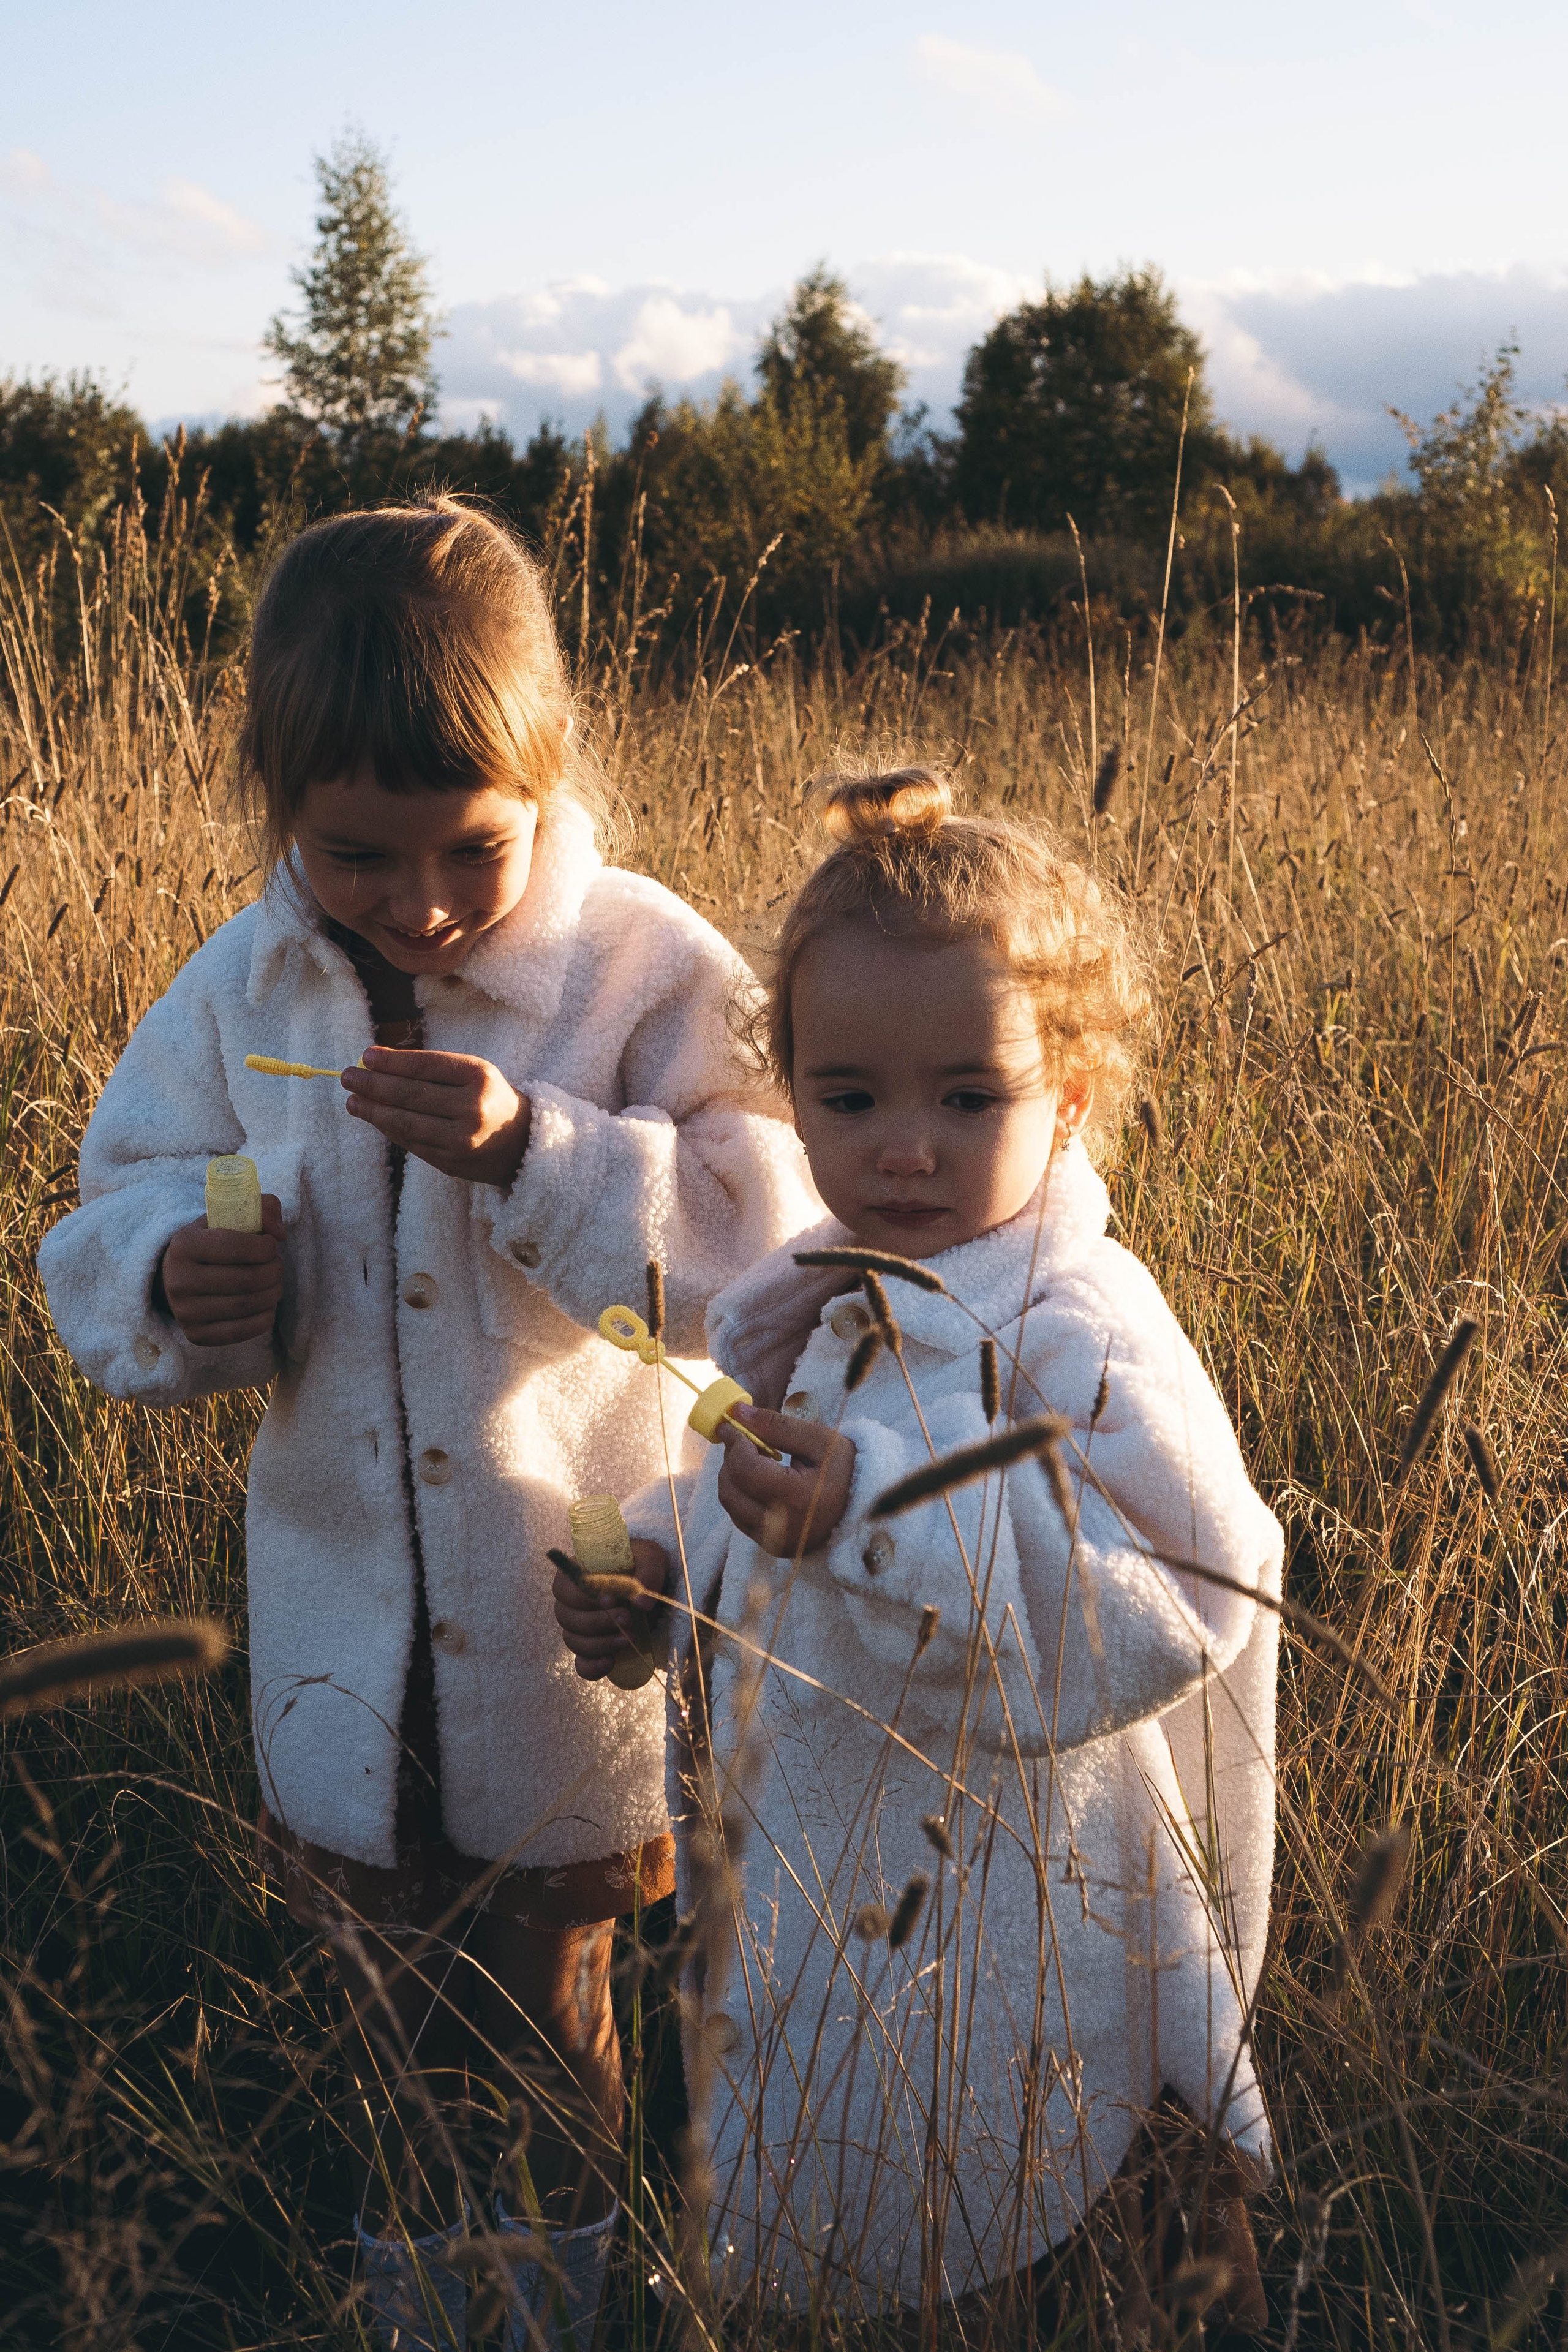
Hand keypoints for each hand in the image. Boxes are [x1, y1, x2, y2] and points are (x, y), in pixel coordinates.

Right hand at [158, 1197, 284, 1346]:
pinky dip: (266, 1317)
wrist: (179, 1277)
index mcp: (184, 1245)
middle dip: (274, 1271)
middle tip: (277, 1265)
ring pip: (247, 1305)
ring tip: (275, 1283)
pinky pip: (243, 1331)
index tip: (271, 1245)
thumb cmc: (213, 1243)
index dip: (265, 1247)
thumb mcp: (229, 1217)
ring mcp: (185, 1312)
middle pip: (246, 1280)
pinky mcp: (196, 1335)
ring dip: (274, 1293)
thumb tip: (278, 1233)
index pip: (235, 1247)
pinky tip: (267, 1305)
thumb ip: (261, 1209)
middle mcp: (179, 1280)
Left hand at [341, 1046, 531, 1186]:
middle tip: (348, 1077)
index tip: (365, 1056)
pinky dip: (390, 1130)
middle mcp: (472, 1109)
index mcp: (479, 1077)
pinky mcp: (451, 1162)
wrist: (522, 1143)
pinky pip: (412, 1144)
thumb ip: (431, 1068)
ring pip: (406, 1124)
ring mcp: (462, 1140)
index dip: (392, 1062)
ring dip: (373, 1112)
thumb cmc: (489, 1098)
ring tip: (352, 1102)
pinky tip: (375, 1119)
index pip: (426, 1067)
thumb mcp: (472, 1072)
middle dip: (373, 1085)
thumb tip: (377, 1062)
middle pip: (411, 1095)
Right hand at [553, 1539, 670, 1680]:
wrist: (652, 1588)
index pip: (562, 1587)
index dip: (581, 1597)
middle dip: (597, 1622)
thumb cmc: (643, 1566)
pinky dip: (592, 1667)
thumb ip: (648, 1572)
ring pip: (573, 1641)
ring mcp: (581, 1628)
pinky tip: (610, 1662)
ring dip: (600, 1643)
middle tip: (627, 1618)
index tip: (611, 1599)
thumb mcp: (651, 1558)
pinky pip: (581, 1664)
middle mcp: (573, 1603)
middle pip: (565, 1617)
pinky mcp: (593, 1649)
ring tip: (629, 1638)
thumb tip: (641, 1601)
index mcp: (578, 1574)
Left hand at [717, 1407, 855, 1557]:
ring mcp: (774, 1542)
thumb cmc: (845, 1469)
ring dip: (733, 1477)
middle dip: (732, 1460)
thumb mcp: (818, 1439)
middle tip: (748, 1441)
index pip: (745, 1469)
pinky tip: (760, 1481)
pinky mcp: (771, 1547)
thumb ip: (776, 1425)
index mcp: (797, 1499)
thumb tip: (738, 1412)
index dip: (734, 1443)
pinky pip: (738, 1518)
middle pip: (729, 1489)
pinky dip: (741, 1495)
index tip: (732, 1425)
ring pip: (729, 1505)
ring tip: (757, 1460)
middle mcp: (782, 1528)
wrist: (864, 1506)